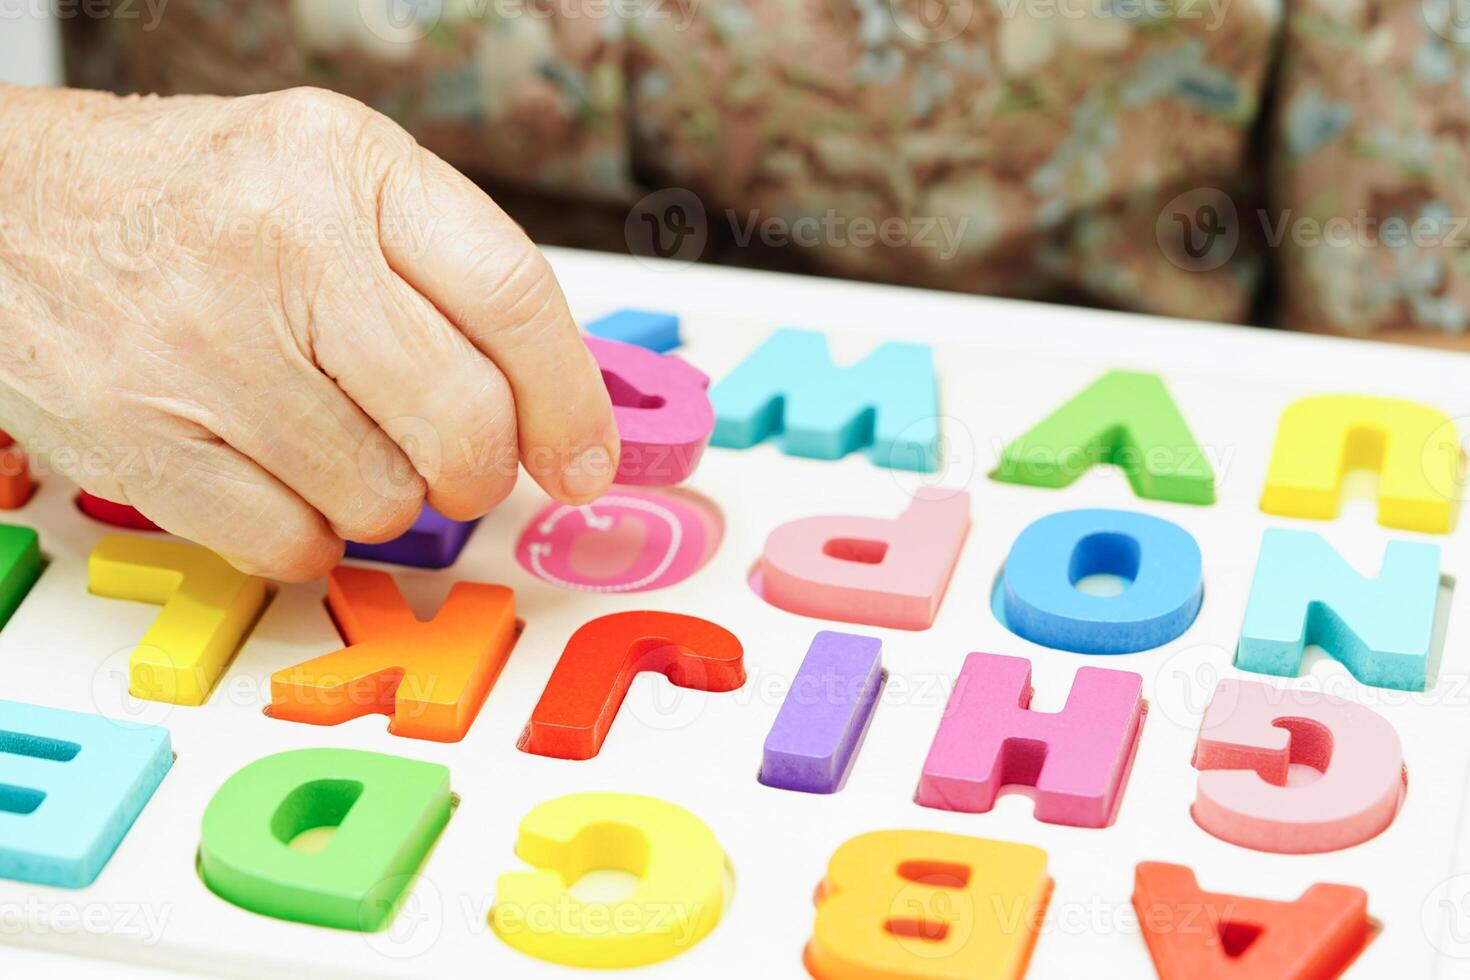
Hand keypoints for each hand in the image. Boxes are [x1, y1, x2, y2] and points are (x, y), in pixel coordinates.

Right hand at [0, 85, 616, 579]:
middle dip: (480, 469)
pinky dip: (306, 532)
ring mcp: (204, 349)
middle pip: (463, 420)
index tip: (586, 461)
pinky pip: (292, 545)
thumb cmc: (202, 204)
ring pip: (384, 499)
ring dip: (385, 495)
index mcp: (350, 167)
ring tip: (332, 436)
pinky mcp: (143, 441)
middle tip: (459, 461)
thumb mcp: (340, 178)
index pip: (512, 296)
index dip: (569, 400)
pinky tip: (278, 472)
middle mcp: (282, 246)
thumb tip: (565, 413)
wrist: (12, 210)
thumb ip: (455, 276)